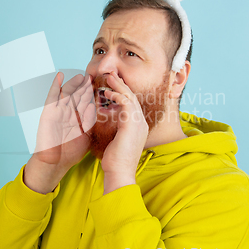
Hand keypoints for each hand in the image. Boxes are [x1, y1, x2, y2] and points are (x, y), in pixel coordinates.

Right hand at [25, 72, 95, 193]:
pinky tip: (59, 76)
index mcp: (78, 118)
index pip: (86, 102)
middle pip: (77, 95)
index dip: (93, 93)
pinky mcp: (49, 112)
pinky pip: (51, 97)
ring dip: (73, 84)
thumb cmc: (71, 151)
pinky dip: (55, 86)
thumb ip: (89, 121)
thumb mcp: (85, 134)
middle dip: (84, 86)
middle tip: (92, 75)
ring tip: (80, 76)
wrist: (56, 162)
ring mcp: (58, 111)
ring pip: (67, 94)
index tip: (101, 84)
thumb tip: (93, 106)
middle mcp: (68, 113)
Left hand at [100, 72, 148, 192]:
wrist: (119, 173)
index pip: (133, 105)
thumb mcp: (117, 140)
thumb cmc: (115, 161)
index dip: (123, 93)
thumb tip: (108, 120)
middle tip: (112, 75)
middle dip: (122, 85)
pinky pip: (126, 104)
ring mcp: (139, 123)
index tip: (113, 86)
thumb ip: (117, 129)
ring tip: (109, 78)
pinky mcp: (132, 124)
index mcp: (139, 127)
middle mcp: (141, 123)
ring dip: (119, 86)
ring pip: (130, 98)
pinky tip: (107, 92)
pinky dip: (117, 95)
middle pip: (133, 98)